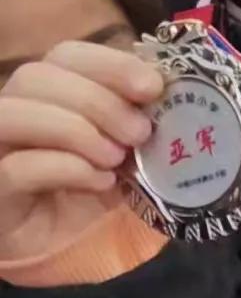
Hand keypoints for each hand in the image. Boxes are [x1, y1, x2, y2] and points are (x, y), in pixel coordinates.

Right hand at [0, 44, 162, 263]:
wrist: (76, 244)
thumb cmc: (103, 181)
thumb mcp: (129, 142)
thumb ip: (140, 111)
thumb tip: (168, 86)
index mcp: (50, 87)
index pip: (67, 53)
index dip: (111, 64)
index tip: (153, 88)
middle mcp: (14, 108)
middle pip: (37, 77)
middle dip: (98, 101)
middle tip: (140, 133)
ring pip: (12, 114)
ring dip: (75, 131)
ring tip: (117, 158)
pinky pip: (16, 168)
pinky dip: (66, 169)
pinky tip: (100, 182)